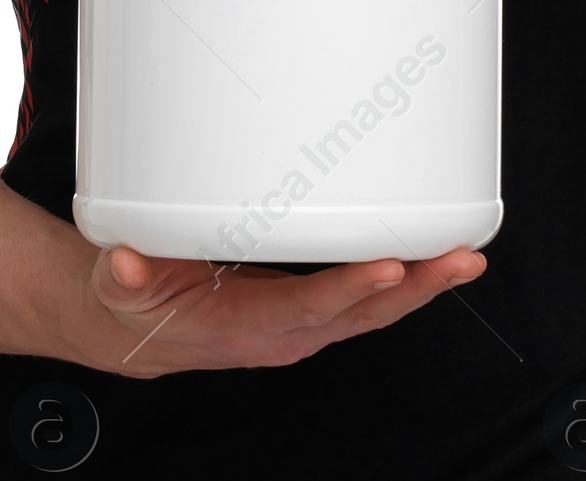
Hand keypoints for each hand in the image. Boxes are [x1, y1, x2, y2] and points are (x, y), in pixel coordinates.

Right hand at [79, 242, 487, 377]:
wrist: (142, 329)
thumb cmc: (139, 303)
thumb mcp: (120, 287)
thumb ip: (122, 275)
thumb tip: (124, 261)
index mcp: (245, 327)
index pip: (309, 308)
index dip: (349, 289)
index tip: (387, 266)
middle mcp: (285, 331)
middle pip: (362, 313)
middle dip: (416, 288)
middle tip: (459, 258)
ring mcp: (304, 324)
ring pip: (375, 309)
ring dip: (423, 284)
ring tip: (465, 255)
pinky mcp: (312, 310)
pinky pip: (367, 299)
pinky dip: (404, 279)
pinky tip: (432, 256)